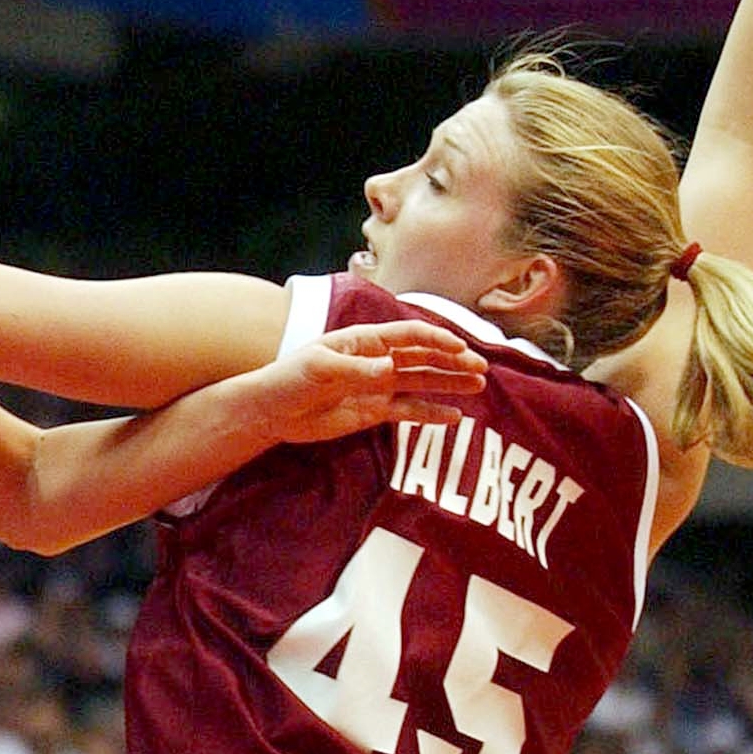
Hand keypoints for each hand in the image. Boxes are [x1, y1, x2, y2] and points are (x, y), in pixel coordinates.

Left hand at [247, 321, 486, 445]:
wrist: (271, 411)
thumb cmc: (289, 379)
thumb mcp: (319, 369)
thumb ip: (356, 370)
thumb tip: (390, 369)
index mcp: (363, 341)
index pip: (407, 336)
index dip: (435, 340)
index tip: (460, 348)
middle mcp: (375, 360)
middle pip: (421, 357)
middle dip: (451, 361)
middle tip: (481, 369)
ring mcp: (376, 386)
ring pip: (421, 382)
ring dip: (448, 382)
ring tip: (478, 386)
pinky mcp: (373, 411)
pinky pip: (408, 410)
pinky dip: (431, 413)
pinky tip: (454, 417)